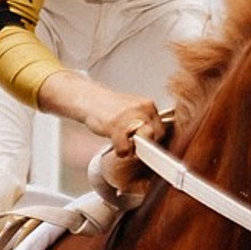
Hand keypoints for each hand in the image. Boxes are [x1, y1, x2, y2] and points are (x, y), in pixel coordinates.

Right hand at [40, 68, 170, 189]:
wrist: (88, 98)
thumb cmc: (110, 108)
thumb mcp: (133, 111)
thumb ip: (145, 124)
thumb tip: (155, 146)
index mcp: (148, 105)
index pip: (161, 129)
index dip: (153, 140)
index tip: (146, 146)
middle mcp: (142, 109)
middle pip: (156, 137)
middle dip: (146, 145)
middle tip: (132, 144)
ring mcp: (129, 117)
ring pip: (143, 143)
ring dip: (133, 149)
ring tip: (122, 142)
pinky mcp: (116, 125)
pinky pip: (125, 148)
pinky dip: (120, 151)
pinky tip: (114, 144)